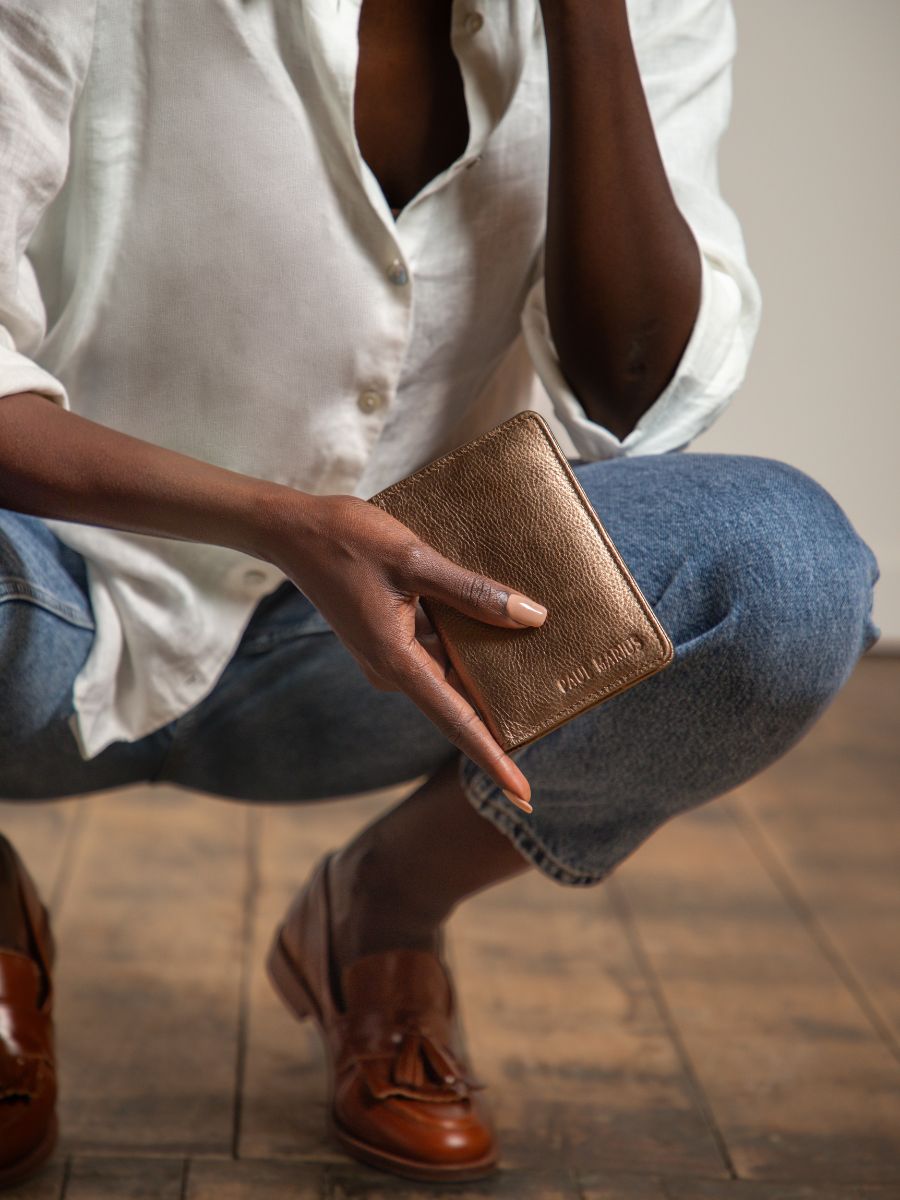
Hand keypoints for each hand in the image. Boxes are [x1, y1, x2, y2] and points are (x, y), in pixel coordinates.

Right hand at [264, 492, 546, 811]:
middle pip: (460, 701)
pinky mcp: (390, 638)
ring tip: (538, 669)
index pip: (456, 722)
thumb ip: (472, 592)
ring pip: (451, 672)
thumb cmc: (348, 541)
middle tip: (553, 722)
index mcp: (398, 662)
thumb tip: (531, 617)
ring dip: (487, 673)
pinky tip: (496, 625)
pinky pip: (437, 650)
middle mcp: (394, 670)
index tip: (522, 795)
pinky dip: (466, 644)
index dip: (493, 759)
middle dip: (503, 716)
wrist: (293, 531)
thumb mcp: (415, 561)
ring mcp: (391, 656)